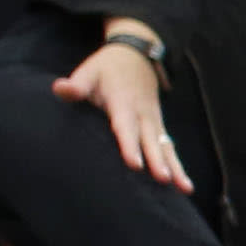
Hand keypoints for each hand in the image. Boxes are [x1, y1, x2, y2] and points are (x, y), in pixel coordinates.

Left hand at [51, 41, 189, 190]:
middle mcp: (143, 114)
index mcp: (123, 102)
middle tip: (164, 179)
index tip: (134, 164)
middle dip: (158, 161)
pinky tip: (184, 186)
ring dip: (175, 167)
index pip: (126, 126)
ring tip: (185, 188)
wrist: (137, 56)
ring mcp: (154, 121)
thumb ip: (76, 84)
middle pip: (151, 140)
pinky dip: (178, 165)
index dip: (129, 145)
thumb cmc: (107, 69)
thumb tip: (60, 88)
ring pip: (165, 147)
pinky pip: (169, 148)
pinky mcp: (159, 127)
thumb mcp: (89, 72)